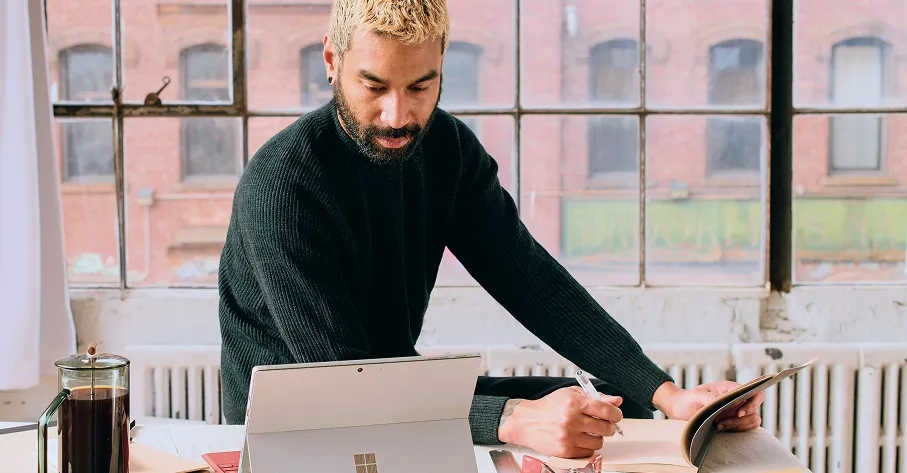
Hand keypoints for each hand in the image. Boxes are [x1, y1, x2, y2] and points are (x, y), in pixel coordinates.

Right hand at [497, 387, 622, 457]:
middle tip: (602, 423)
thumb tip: (616, 401)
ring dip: (597, 437)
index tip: (616, 415)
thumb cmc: (549, 407)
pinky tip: (580, 438)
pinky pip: (588, 452)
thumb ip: (596, 397)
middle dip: (608, 426)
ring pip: (599, 442)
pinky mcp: (565, 451)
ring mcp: (568, 437)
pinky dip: (587, 446)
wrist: (527, 421)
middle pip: (606, 428)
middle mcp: (571, 420)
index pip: (607, 410)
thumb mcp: (571, 394)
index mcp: (574, 403)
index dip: (616, 414)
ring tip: (588, 431)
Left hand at [653, 381, 763, 431]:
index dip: (752, 403)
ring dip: (738, 426)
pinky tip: (720, 429)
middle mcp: (737, 400)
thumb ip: (710, 396)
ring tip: (719, 426)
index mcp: (731, 389)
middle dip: (741, 419)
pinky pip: (745, 428)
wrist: (680, 409)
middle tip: (722, 422)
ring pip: (752, 421)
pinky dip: (737, 431)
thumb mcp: (696, 395)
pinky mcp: (734, 423)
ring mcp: (737, 412)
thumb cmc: (688, 399)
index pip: (754, 392)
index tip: (739, 413)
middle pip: (755, 410)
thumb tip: (723, 400)